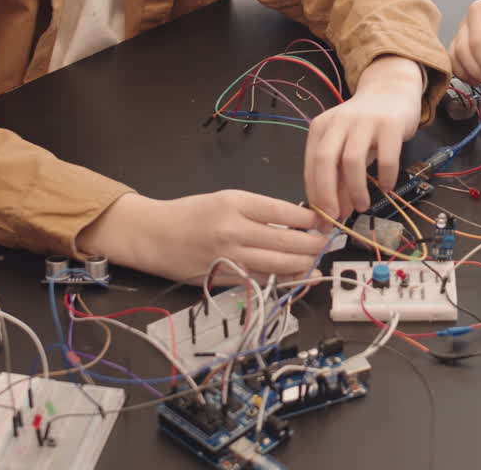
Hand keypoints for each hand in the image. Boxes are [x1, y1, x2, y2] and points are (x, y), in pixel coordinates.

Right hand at [77, 190, 328, 283]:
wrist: (153, 235)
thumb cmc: (191, 214)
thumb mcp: (225, 199)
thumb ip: (259, 210)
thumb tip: (297, 221)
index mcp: (235, 203)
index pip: (284, 212)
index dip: (311, 219)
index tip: (324, 220)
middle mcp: (234, 230)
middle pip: (287, 241)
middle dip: (314, 244)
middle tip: (327, 243)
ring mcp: (230, 257)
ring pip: (280, 264)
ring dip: (305, 264)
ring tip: (318, 260)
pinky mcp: (226, 279)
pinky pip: (264, 281)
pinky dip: (286, 280)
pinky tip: (302, 278)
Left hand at [304, 55, 424, 224]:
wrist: (391, 90)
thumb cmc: (365, 124)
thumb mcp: (346, 147)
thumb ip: (339, 178)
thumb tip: (336, 213)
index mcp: (321, 127)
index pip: (311, 165)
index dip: (315, 195)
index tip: (322, 218)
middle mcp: (339, 122)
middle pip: (325, 161)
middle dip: (327, 194)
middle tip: (336, 218)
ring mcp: (364, 121)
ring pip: (352, 160)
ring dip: (356, 190)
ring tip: (362, 206)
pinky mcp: (390, 124)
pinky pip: (386, 157)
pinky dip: (385, 177)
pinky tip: (386, 187)